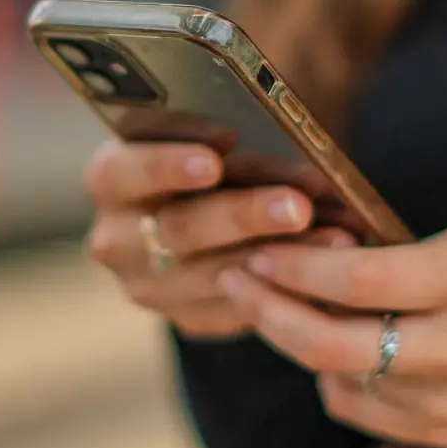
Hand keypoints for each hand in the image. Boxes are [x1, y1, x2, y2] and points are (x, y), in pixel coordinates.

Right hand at [82, 140, 356, 339]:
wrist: (212, 209)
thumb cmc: (213, 153)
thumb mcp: (208, 133)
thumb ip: (229, 130)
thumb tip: (282, 130)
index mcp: (110, 178)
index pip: (124, 169)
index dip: (170, 160)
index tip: (222, 145)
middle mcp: (117, 238)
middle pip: (178, 229)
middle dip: (244, 214)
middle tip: (296, 205)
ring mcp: (150, 285)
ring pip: (214, 275)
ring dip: (279, 255)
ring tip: (335, 237)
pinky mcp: (190, 317)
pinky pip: (239, 309)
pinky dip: (288, 286)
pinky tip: (331, 265)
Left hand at [217, 218, 446, 447]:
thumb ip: (404, 254)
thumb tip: (320, 258)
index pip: (357, 281)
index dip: (295, 267)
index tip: (260, 249)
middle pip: (332, 347)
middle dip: (268, 312)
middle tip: (236, 279)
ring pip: (339, 389)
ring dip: (300, 351)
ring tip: (284, 313)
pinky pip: (369, 423)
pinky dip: (342, 388)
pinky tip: (336, 358)